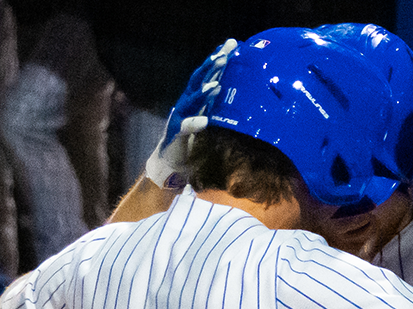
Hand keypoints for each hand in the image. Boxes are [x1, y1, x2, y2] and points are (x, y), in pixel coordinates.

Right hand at [143, 38, 238, 188]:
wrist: (171, 160)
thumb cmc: (194, 137)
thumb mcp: (210, 117)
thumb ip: (219, 104)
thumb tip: (240, 92)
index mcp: (197, 97)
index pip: (209, 74)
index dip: (219, 59)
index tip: (232, 44)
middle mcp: (187, 102)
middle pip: (199, 80)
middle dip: (211, 67)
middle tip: (224, 54)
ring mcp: (179, 116)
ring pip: (191, 100)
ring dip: (203, 92)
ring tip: (217, 85)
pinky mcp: (175, 133)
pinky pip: (185, 127)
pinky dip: (194, 123)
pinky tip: (205, 121)